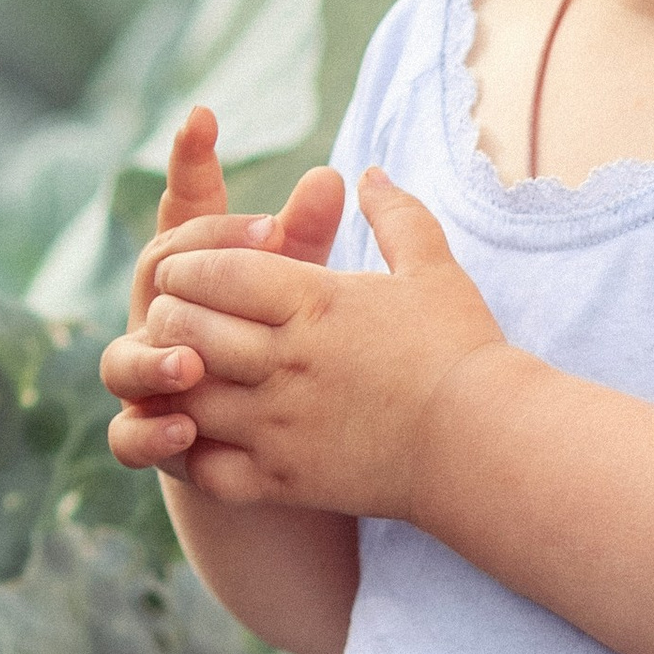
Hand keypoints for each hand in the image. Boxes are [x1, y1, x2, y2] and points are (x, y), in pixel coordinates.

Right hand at [99, 105, 344, 475]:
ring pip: (121, 361)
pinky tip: (186, 428)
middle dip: (195, 260)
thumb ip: (305, 242)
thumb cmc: (290, 361)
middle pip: (156, 273)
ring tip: (192, 363)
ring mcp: (148, 383)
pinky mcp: (151, 442)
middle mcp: (163, 321)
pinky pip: (129, 436)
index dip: (191, 165)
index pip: (188, 211)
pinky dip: (150, 432)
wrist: (280, 463)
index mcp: (200, 279)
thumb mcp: (301, 299)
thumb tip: (332, 175)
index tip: (204, 116)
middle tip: (258, 240)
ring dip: (152, 359)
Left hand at [139, 169, 509, 513]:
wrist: (484, 444)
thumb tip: (367, 173)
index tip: (186, 271)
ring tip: (182, 371)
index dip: (188, 266)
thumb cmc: (462, 350)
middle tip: (176, 316)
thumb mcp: (433, 268)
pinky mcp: (283, 480)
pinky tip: (200, 435)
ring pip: (187, 397)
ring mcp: (280, 426)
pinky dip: (190, 450)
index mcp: (315, 303)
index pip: (215, 272)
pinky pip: (206, 469)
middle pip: (186, 329)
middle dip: (169, 317)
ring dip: (173, 381)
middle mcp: (287, 362)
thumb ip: (395, 215)